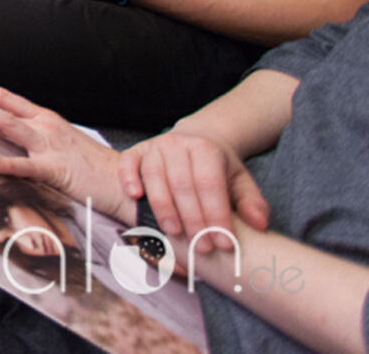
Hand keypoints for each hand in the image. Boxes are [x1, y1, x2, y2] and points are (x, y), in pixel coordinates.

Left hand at [0, 72, 129, 220]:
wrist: (124, 182)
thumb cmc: (90, 167)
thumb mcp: (57, 145)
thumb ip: (29, 140)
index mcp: (44, 120)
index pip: (6, 99)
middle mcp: (44, 126)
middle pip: (1, 107)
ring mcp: (50, 146)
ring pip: (8, 125)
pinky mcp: (57, 170)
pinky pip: (28, 166)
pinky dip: (7, 164)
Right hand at [119, 132, 268, 252]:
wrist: (197, 140)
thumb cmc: (217, 168)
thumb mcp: (240, 181)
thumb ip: (252, 202)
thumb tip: (258, 224)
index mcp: (206, 149)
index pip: (210, 184)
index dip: (216, 215)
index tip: (224, 244)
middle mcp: (178, 143)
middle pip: (182, 184)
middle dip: (192, 219)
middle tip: (202, 247)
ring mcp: (154, 146)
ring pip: (154, 176)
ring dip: (163, 207)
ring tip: (174, 233)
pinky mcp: (136, 150)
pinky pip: (128, 163)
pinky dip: (129, 178)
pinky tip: (135, 197)